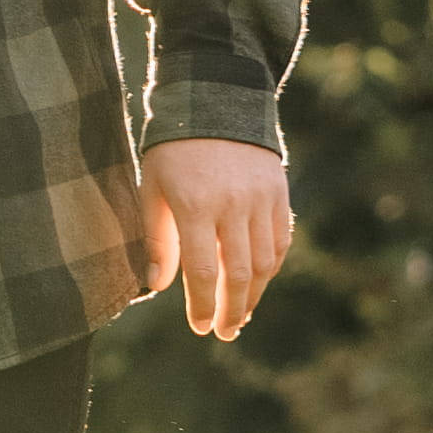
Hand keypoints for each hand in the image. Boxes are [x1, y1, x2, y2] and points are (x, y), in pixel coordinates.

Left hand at [141, 137, 294, 341]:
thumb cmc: (172, 150)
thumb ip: (157, 238)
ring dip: (254, 294)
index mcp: (196, 206)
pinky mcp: (279, 192)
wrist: (215, 100)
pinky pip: (281, 240)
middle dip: (231, 310)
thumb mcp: (152, 188)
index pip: (204, 271)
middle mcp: (234, 205)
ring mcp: (261, 199)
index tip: (199, 327)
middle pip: (239, 274)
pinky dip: (272, 267)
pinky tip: (258, 283)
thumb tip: (157, 287)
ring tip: (240, 314)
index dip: (203, 305)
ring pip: (265, 262)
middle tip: (224, 333)